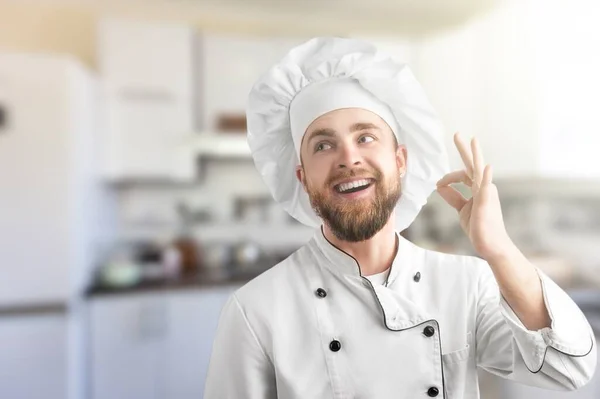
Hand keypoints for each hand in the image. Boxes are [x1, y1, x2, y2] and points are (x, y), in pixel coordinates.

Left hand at [436, 133, 513, 261]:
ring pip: (478, 170)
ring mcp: (486, 194)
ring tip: (473, 139)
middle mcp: (483, 188)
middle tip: (457, 134)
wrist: (490, 245)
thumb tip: (439, 185)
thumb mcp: (461, 209)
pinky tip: (486, 167)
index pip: (463, 174)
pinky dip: (485, 176)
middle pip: (472, 164)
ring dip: (475, 154)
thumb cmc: (479, 227)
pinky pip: (485, 188)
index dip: (448, 177)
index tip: (439, 184)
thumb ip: (452, 197)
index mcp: (477, 189)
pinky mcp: (486, 203)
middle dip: (464, 149)